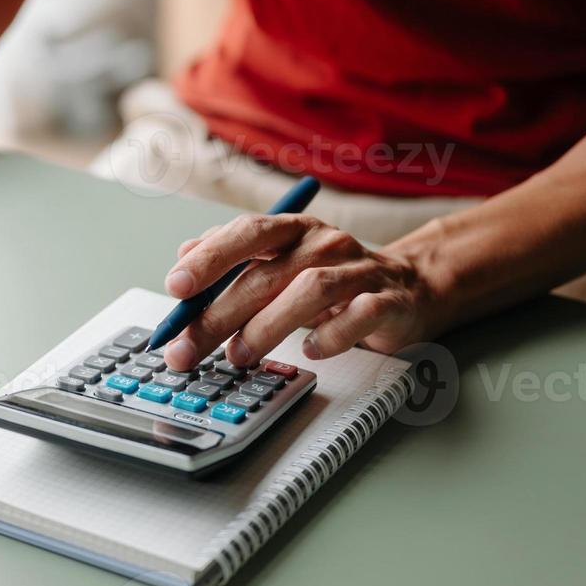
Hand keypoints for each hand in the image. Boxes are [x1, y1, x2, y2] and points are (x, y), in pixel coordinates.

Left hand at [158, 214, 447, 370]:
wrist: (410, 287)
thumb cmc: (333, 278)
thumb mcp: (280, 262)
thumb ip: (234, 260)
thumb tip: (182, 257)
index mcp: (293, 230)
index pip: (246, 233)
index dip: (209, 257)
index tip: (176, 286)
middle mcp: (324, 243)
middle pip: (266, 273)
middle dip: (220, 313)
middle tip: (187, 347)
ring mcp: (359, 270)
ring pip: (309, 291)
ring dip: (267, 326)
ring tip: (238, 355)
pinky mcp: (389, 302)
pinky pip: (360, 315)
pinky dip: (332, 334)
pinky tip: (310, 351)